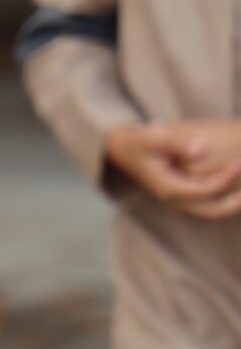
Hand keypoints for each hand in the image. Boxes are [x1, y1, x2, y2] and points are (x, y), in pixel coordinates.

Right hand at [106, 123, 240, 216]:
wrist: (120, 150)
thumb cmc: (137, 142)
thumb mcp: (151, 138)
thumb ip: (175, 142)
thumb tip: (202, 149)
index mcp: (169, 189)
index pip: (206, 191)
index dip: (226, 178)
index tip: (240, 162)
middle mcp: (175, 200)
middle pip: (215, 210)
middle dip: (238, 202)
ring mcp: (179, 200)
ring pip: (214, 209)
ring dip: (236, 201)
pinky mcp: (184, 195)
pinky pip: (210, 202)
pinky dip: (228, 195)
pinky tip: (237, 180)